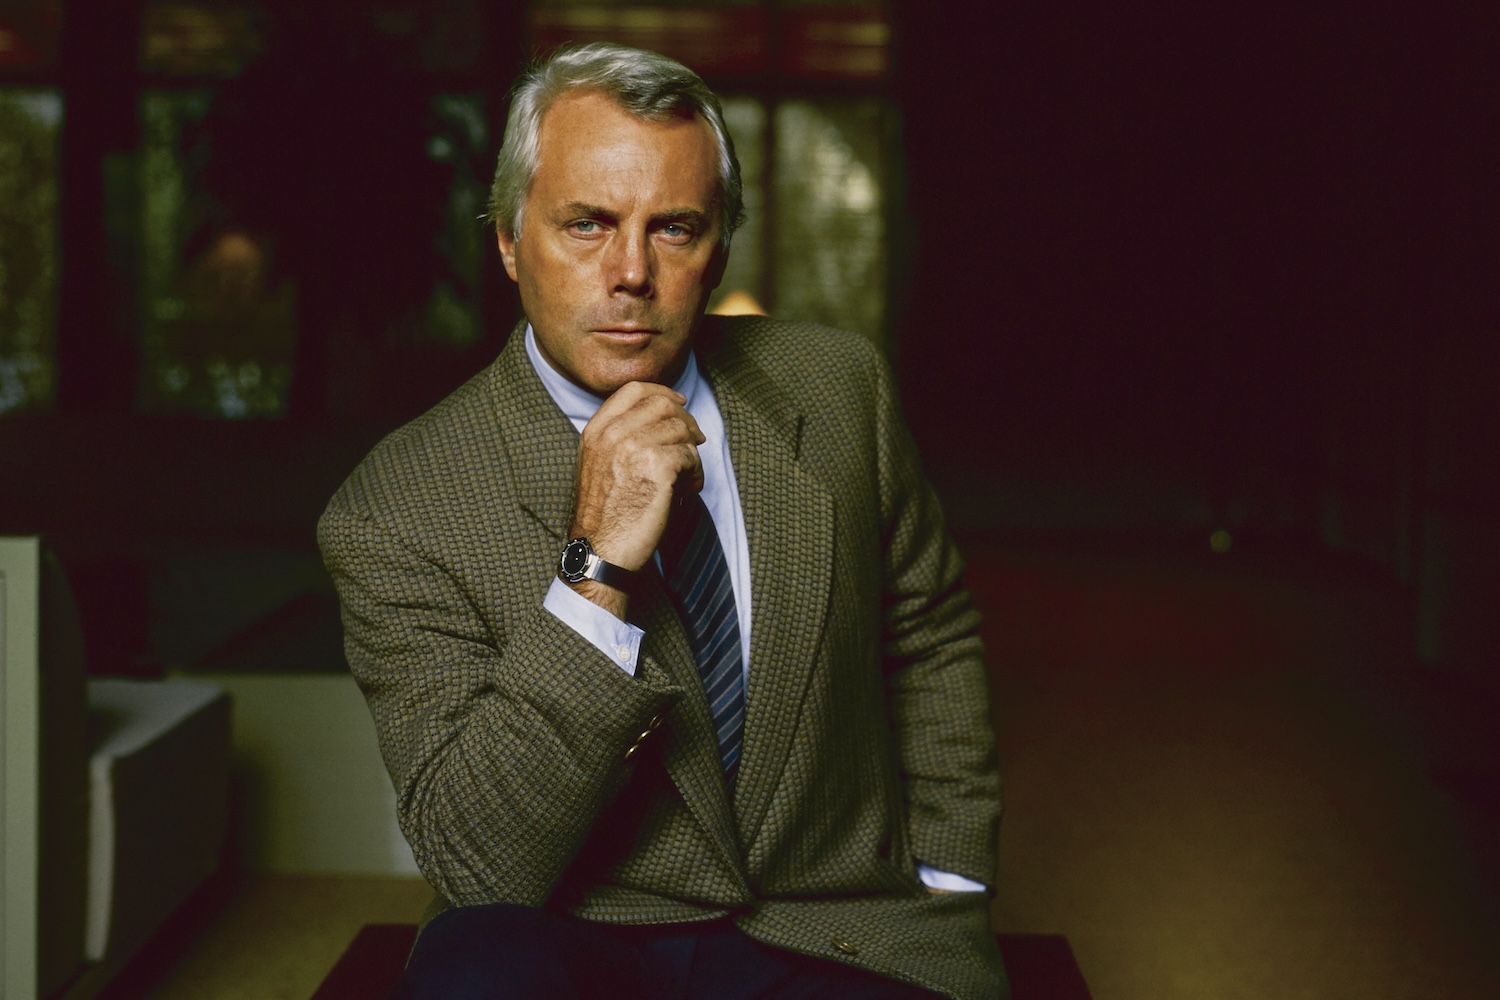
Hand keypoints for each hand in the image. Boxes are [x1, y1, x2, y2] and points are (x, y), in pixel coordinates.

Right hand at [568, 382, 703, 610]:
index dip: (662, 392)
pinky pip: (690, 455)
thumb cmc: (604, 516)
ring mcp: (634, 447)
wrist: (600, 550)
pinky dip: (696, 472)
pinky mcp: (657, 467)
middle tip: (695, 440)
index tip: (679, 404)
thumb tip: (662, 420)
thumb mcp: (597, 465)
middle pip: (663, 404)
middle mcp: (613, 434)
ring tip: (689, 475)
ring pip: (680, 430)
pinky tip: (689, 488)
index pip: (633, 390)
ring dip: (692, 451)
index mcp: (596, 431)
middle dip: (686, 420)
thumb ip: (619, 438)